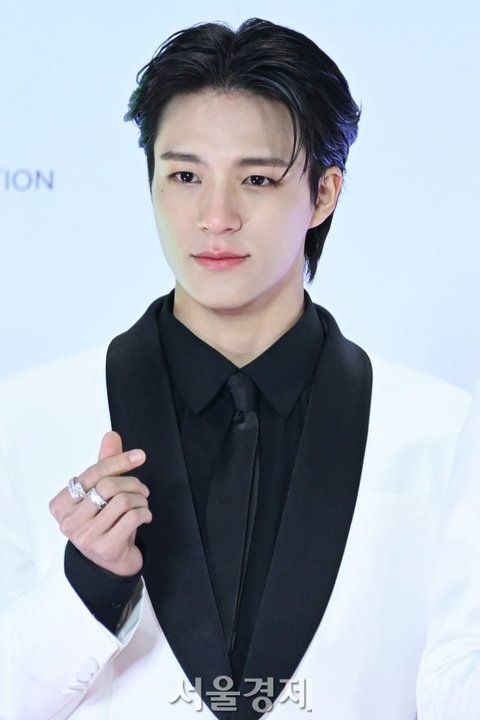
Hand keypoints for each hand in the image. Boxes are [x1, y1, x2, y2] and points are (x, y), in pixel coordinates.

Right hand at [49, 431, 150, 575]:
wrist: (111, 563)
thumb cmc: (105, 523)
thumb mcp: (102, 493)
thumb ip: (105, 465)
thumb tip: (111, 435)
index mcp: (61, 505)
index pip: (92, 474)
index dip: (118, 461)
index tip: (140, 456)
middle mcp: (68, 522)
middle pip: (108, 486)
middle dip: (132, 483)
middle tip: (142, 490)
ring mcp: (85, 537)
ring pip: (122, 501)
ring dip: (140, 500)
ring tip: (142, 504)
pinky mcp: (105, 548)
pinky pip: (132, 518)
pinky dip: (145, 513)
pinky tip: (145, 517)